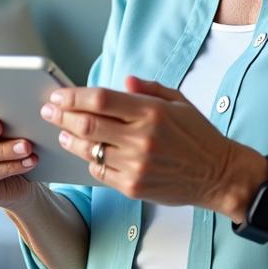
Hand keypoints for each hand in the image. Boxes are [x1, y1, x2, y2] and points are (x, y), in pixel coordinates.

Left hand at [40, 75, 258, 213]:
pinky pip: (99, 172)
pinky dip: (89, 160)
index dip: (73, 96)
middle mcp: (141, 138)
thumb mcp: (178, 102)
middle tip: (48, 110)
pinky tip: (86, 152)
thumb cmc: (197, 136)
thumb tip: (122, 81)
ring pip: (88, 150)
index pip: (101, 100)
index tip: (58, 94)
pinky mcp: (133, 187)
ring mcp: (135, 165)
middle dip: (61, 115)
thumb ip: (148, 89)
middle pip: (87, 124)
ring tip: (62, 131)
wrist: (219, 174)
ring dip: (70, 139)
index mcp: (151, 112)